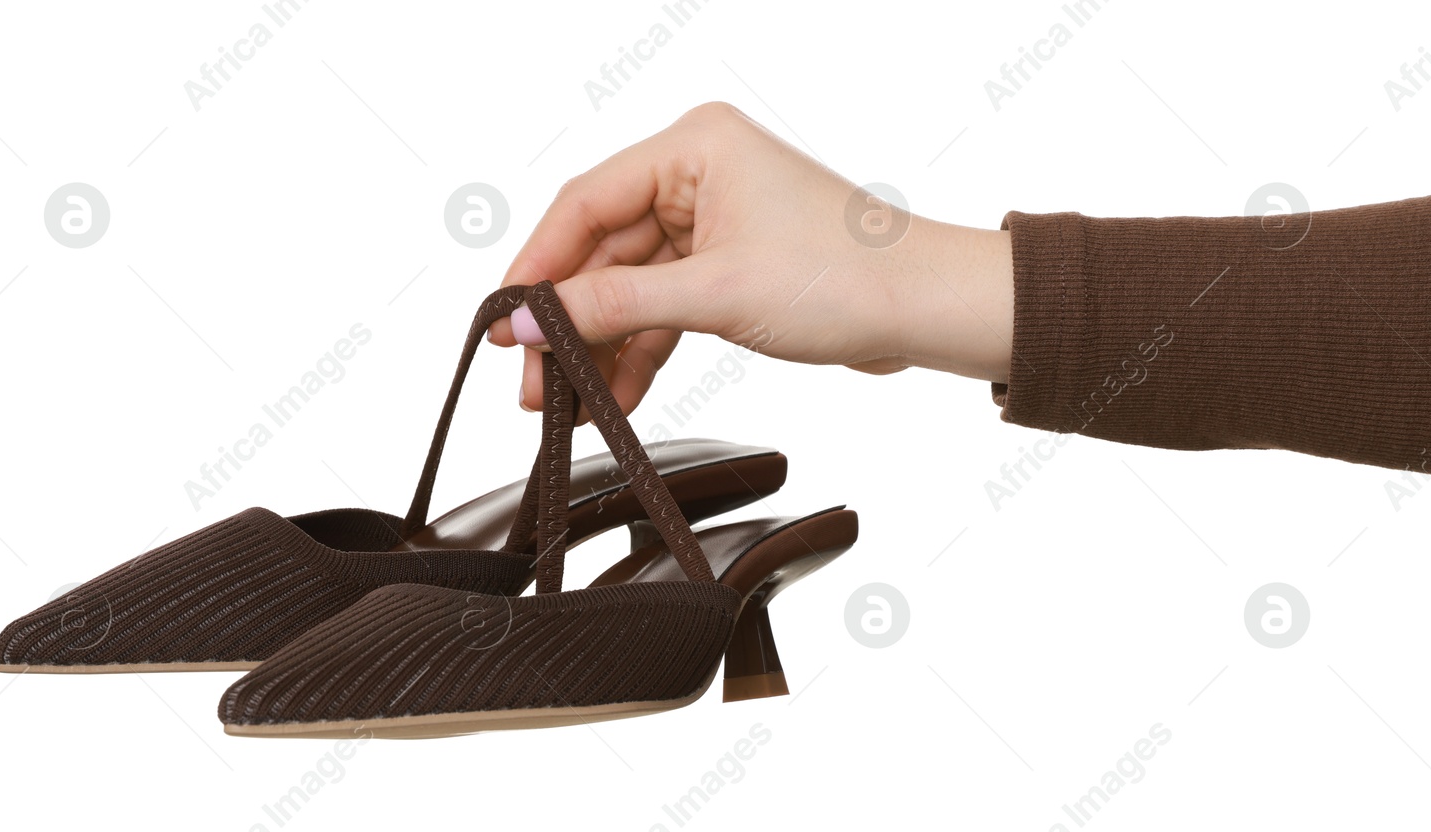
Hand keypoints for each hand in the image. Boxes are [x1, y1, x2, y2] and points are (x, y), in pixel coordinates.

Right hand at [488, 102, 1014, 415]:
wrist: (928, 310)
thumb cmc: (846, 279)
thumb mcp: (715, 294)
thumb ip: (614, 306)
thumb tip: (531, 320)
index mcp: (694, 147)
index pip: (585, 202)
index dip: (536, 266)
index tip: (502, 323)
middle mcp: (697, 174)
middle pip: (601, 249)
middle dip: (568, 321)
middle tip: (531, 380)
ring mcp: (713, 221)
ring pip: (629, 286)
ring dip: (599, 345)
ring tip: (566, 403)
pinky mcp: (728, 265)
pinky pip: (663, 307)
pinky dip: (640, 350)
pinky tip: (614, 396)